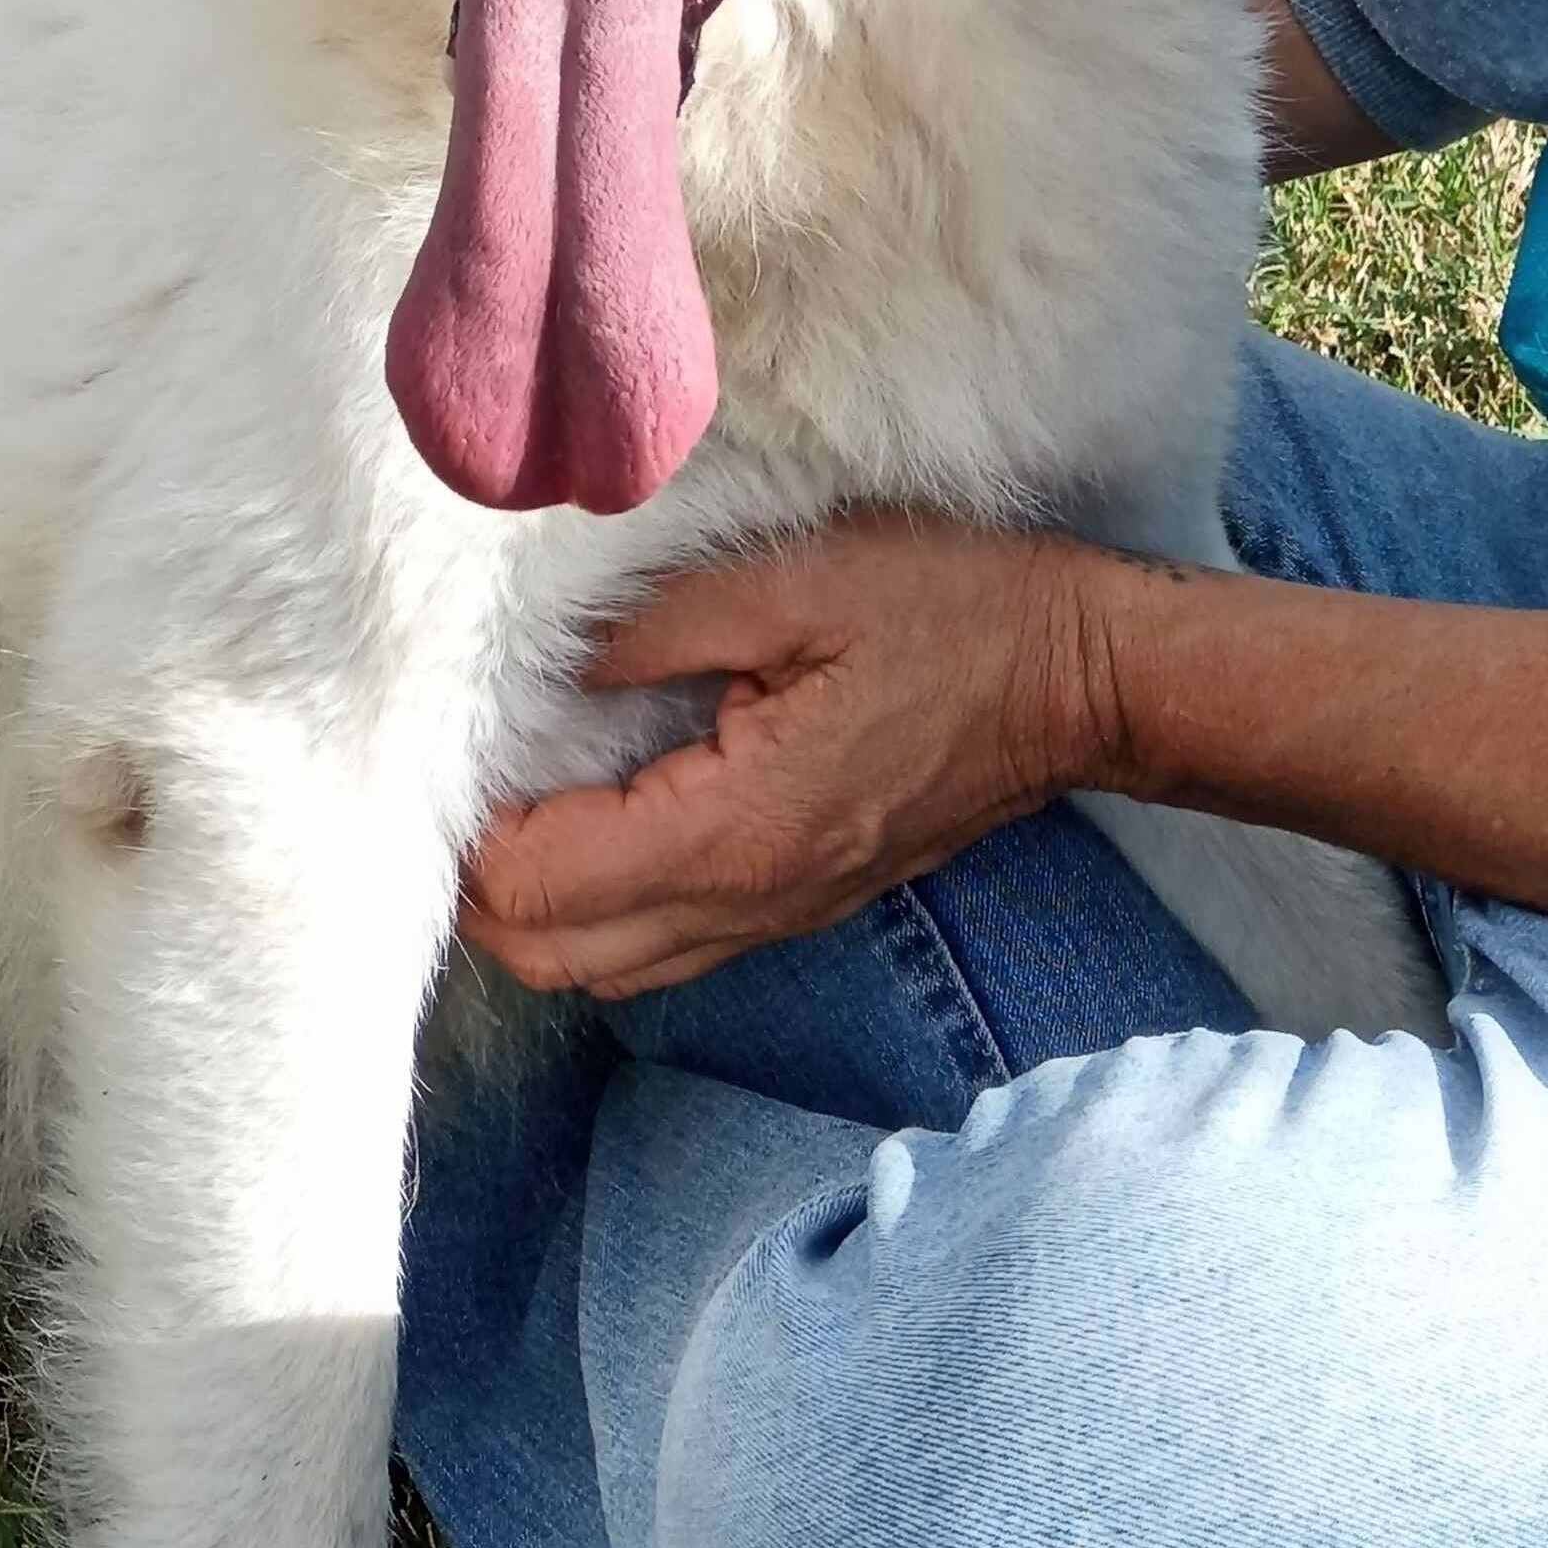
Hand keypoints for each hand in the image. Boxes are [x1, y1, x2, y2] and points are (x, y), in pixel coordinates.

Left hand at [456, 515, 1110, 1000]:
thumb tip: (547, 665)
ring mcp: (772, 918)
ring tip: (528, 795)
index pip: (536, 888)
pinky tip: (598, 815)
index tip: (468, 745)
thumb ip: (652, 624)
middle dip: (483, 882)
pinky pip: (658, 948)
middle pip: (547, 957)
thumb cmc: (953, 612)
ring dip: (537, 903)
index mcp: (732, 830)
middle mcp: (743, 902)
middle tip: (478, 774)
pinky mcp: (791, 907)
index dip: (472, 829)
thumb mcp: (796, 579)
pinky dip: (598, 905)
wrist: (1080, 680)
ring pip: (596, 969)